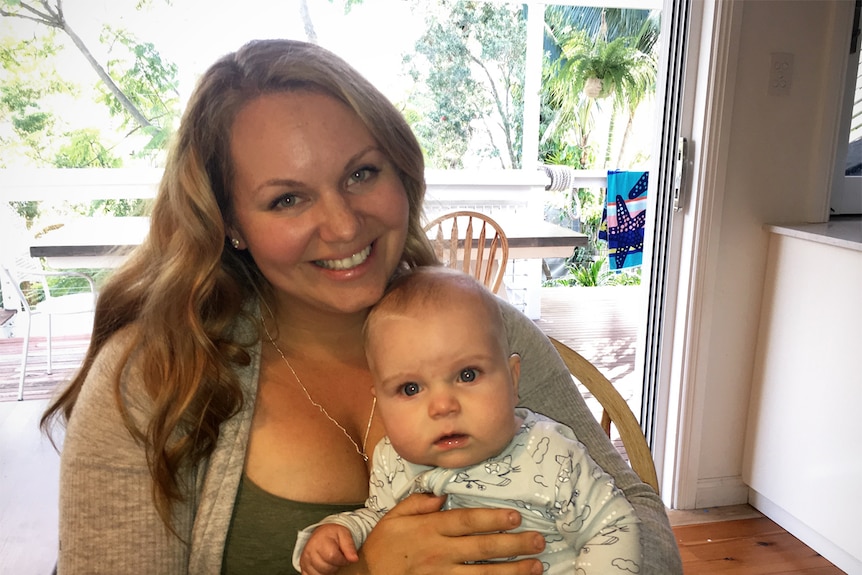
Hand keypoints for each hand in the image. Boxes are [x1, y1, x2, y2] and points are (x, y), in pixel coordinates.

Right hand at [300, 524, 358, 574]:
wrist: (321, 534)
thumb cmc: (332, 535)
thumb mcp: (344, 534)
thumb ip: (349, 546)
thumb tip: (354, 559)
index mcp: (320, 541)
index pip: (332, 557)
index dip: (342, 560)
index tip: (344, 557)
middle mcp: (310, 551)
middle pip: (326, 568)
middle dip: (335, 566)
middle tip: (337, 558)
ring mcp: (305, 561)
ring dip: (328, 571)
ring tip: (330, 561)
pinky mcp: (303, 567)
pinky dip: (320, 574)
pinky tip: (323, 567)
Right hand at [348, 493, 545, 574]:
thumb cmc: (382, 546)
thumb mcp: (394, 517)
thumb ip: (418, 503)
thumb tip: (443, 495)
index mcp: (429, 529)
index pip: (466, 522)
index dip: (492, 519)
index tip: (516, 516)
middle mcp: (438, 553)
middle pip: (482, 548)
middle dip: (513, 545)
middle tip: (538, 540)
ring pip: (483, 574)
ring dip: (512, 571)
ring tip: (536, 566)